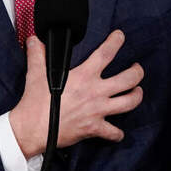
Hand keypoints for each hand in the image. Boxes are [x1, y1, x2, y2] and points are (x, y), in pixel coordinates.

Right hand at [9, 30, 143, 156]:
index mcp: (84, 76)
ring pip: (129, 103)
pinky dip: (117, 134)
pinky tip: (118, 132)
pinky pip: (114, 133)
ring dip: (137, 96)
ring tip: (137, 92)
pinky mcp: (95, 128)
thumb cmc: (35, 103)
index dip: (116, 42)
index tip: (120, 36)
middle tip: (137, 68)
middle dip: (137, 72)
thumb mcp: (36, 74)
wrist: (32, 129)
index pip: (106, 53)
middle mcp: (95, 92)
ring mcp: (98, 111)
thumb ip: (37, 55)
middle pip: (128, 79)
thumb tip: (33, 40)